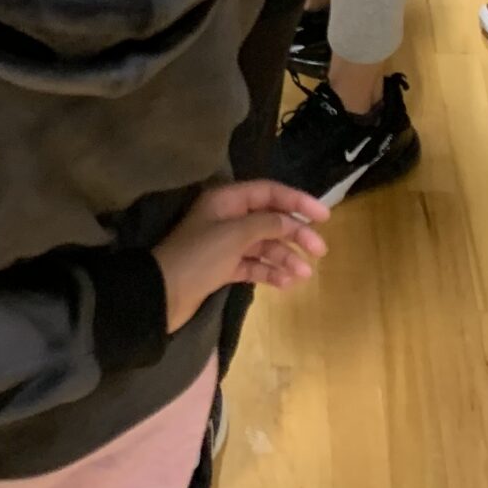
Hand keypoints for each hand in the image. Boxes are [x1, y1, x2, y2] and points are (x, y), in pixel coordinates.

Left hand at [154, 180, 329, 332]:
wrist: (163, 294)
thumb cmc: (198, 257)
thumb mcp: (235, 235)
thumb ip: (266, 224)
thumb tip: (290, 221)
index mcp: (226, 200)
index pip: (269, 192)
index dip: (298, 201)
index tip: (324, 216)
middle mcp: (227, 218)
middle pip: (269, 219)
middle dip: (295, 234)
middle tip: (320, 250)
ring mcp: (225, 244)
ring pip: (264, 245)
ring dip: (285, 257)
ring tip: (304, 274)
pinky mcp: (223, 268)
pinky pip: (254, 265)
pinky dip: (270, 272)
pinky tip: (286, 283)